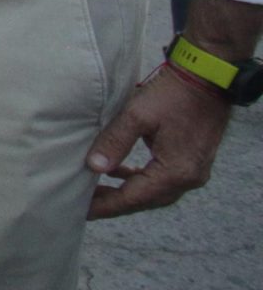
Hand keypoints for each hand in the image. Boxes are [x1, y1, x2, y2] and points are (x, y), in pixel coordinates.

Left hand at [87, 67, 229, 218]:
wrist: (207, 77)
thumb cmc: (173, 94)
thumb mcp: (138, 115)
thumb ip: (115, 142)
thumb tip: (93, 167)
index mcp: (176, 172)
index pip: (134, 197)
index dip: (106, 205)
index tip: (81, 211)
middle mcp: (189, 178)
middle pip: (145, 200)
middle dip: (114, 202)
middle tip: (83, 203)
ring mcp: (194, 171)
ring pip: (154, 191)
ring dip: (126, 191)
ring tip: (96, 190)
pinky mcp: (192, 160)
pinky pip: (162, 178)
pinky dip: (139, 178)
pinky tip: (119, 172)